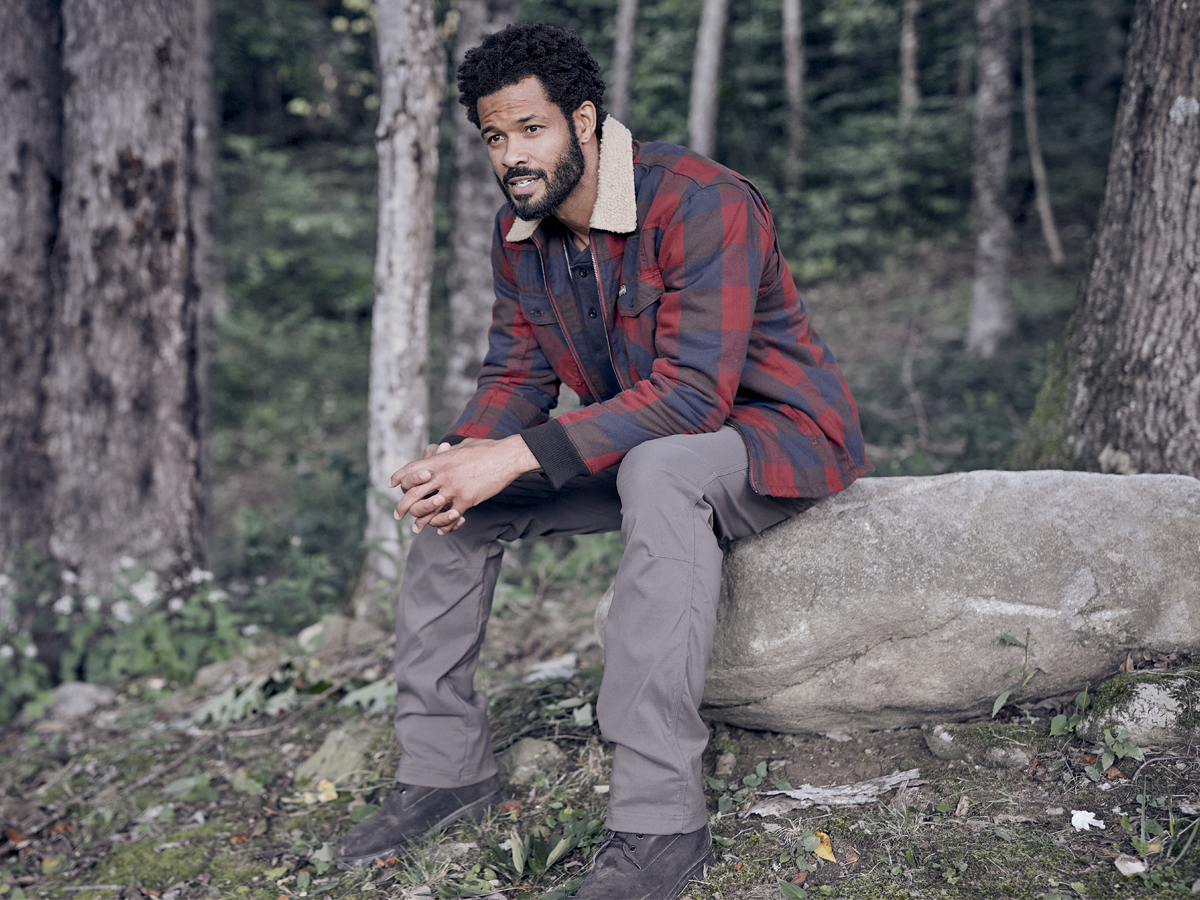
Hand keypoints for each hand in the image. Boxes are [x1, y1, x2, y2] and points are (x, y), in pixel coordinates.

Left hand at [389, 436, 538, 534]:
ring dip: (420, 521)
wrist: (506, 456)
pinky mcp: (466, 499)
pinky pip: (450, 517)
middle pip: (413, 493)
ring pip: (428, 510)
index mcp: (440, 460)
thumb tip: (443, 450)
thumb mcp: (463, 446)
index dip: (399, 477)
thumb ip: (449, 452)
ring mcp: (453, 488)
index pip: (411, 470)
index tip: (391, 484)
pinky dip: (445, 526)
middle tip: (397, 514)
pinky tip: (442, 530)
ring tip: (416, 528)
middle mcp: (442, 474)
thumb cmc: (487, 449)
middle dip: (402, 507)